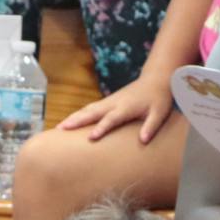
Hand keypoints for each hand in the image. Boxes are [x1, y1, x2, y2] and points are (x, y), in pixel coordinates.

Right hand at [59, 70, 178, 142]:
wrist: (155, 79)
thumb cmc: (158, 98)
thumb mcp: (160, 113)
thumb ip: (151, 126)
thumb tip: (143, 140)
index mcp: (126, 107)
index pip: (111, 119)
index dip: (101, 128)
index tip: (91, 137)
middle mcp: (114, 103)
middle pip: (92, 112)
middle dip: (77, 121)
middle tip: (61, 130)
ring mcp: (109, 101)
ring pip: (87, 109)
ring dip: (73, 117)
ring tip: (59, 128)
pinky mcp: (107, 102)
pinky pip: (90, 109)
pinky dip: (78, 115)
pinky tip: (69, 122)